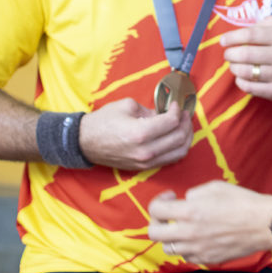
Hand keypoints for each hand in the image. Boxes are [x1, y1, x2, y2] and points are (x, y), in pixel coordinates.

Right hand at [78, 98, 192, 170]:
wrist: (85, 143)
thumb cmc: (103, 122)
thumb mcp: (127, 106)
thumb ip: (150, 110)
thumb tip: (166, 113)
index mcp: (140, 133)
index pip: (171, 122)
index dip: (177, 110)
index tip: (175, 104)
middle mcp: (145, 151)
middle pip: (179, 138)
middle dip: (186, 123)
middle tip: (184, 113)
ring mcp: (145, 162)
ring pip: (179, 152)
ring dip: (186, 137)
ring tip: (183, 125)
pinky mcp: (144, 168)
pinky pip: (170, 160)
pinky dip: (178, 148)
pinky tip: (176, 137)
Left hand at [148, 181, 271, 263]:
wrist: (263, 223)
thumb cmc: (242, 201)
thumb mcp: (214, 187)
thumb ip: (193, 194)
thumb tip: (184, 202)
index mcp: (189, 211)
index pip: (155, 210)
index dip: (158, 201)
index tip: (170, 197)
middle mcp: (189, 233)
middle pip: (154, 233)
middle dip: (157, 221)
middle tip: (169, 215)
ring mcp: (197, 250)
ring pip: (168, 248)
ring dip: (171, 236)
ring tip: (184, 227)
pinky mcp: (207, 259)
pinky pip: (187, 256)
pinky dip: (187, 247)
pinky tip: (198, 237)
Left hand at [220, 17, 271, 100]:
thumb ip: (260, 25)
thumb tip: (236, 32)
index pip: (250, 35)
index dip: (232, 37)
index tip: (223, 41)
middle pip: (246, 54)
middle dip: (230, 54)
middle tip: (228, 54)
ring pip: (246, 72)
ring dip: (234, 68)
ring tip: (234, 65)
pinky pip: (250, 87)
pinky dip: (240, 82)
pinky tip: (241, 77)